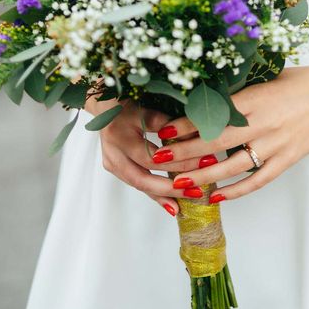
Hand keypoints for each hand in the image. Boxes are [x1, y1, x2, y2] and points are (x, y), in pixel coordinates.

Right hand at [84, 94, 194, 217]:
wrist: (104, 105)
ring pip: (140, 184)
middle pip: (143, 177)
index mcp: (120, 134)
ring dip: (164, 195)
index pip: (152, 156)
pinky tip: (172, 205)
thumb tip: (197, 138)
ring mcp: (111, 162)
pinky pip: (137, 184)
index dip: (179, 161)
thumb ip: (168, 124)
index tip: (204, 162)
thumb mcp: (148, 108)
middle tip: (197, 191)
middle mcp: (113, 152)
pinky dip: (155, 194)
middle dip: (172, 187)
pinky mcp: (114, 168)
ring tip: (187, 203)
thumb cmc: (130, 102)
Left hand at [148, 64, 308, 202]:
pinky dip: (235, 190)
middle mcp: (263, 122)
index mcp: (254, 98)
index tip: (164, 130)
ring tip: (179, 184)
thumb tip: (206, 99)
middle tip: (160, 159)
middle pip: (216, 142)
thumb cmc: (300, 81)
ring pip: (232, 166)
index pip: (213, 114)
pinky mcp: (288, 159)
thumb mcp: (265, 78)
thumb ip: (239, 92)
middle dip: (184, 152)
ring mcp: (276, 144)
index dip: (186, 124)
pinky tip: (215, 195)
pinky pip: (257, 180)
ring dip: (203, 177)